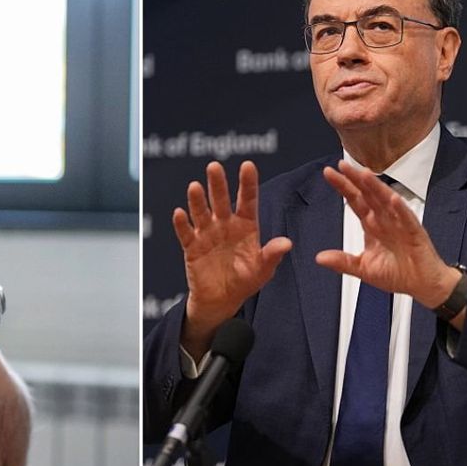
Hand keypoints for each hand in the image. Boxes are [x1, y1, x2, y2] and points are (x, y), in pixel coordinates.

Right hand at [172, 160, 291, 352]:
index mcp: (246, 225)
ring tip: (194, 186)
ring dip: (197, 200)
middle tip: (214, 166)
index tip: (248, 165)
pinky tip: (179, 213)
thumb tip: (287, 243)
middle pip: (221, 200)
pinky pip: (186, 233)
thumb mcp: (263, 270)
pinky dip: (182, 224)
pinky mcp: (192, 247)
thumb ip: (272, 255)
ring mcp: (207, 234)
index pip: (247, 200)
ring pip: (201, 212)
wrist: (221, 300)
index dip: (248, 183)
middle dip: (218, 184)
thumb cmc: (245, 281)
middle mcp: (225, 224)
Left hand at [316, 160, 458, 308]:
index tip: (329, 173)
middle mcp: (385, 220)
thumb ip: (343, 262)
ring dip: (376, 188)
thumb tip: (319, 258)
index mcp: (372, 225)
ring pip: (386, 202)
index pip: (355, 201)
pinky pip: (407, 219)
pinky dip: (400, 209)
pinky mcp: (415, 233)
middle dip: (355, 180)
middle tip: (342, 166)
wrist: (423, 286)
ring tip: (364, 175)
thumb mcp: (364, 269)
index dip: (343, 187)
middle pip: (368, 195)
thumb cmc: (398, 274)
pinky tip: (392, 199)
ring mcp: (400, 224)